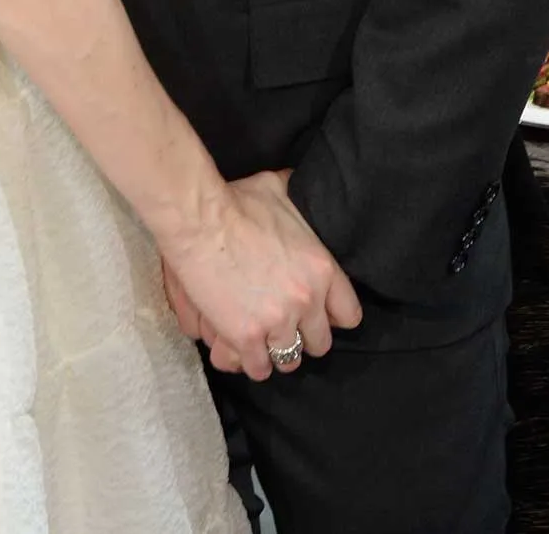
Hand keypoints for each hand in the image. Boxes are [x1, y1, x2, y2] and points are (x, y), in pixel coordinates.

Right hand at [160, 170, 360, 382]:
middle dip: (302, 335)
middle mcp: (306, 301)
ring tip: (263, 342)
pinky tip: (240, 351)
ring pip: (289, 360)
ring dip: (276, 352)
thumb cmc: (237, 202)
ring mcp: (277, 322)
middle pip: (319, 343)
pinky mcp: (246, 337)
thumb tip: (300, 181)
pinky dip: (249, 362)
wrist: (200, 220)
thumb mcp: (280, 191)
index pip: (348, 314)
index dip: (331, 315)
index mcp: (322, 269)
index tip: (317, 312)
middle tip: (284, 326)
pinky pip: (257, 368)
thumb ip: (297, 198)